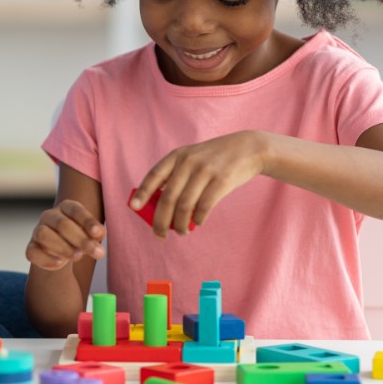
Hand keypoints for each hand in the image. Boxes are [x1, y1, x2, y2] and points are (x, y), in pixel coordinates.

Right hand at [25, 199, 105, 269]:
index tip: (99, 234)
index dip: (87, 221)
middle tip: (97, 252)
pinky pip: (33, 252)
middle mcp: (49, 216)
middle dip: (81, 239)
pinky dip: (46, 259)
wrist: (60, 252)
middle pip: (62, 224)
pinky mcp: (31, 248)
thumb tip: (98, 234)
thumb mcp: (90, 234)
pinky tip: (59, 263)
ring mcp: (38, 231)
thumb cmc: (78, 238)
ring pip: (43, 234)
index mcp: (65, 208)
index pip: (75, 210)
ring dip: (62, 247)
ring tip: (78, 257)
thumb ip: (95, 233)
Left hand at [129, 130, 268, 236]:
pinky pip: (204, 207)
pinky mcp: (222, 181)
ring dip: (180, 224)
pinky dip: (197, 219)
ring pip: (185, 206)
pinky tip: (197, 223)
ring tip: (181, 232)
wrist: (249, 149)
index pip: (154, 175)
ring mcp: (205, 171)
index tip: (133, 208)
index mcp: (177, 156)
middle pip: (168, 197)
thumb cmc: (216, 158)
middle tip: (159, 234)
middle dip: (160, 220)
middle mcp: (189, 162)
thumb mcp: (192, 157)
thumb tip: (159, 205)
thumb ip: (176, 175)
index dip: (142, 193)